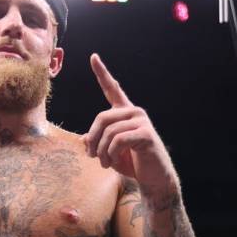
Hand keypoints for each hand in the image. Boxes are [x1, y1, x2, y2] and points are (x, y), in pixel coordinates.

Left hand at [82, 53, 177, 195]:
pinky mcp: (146, 134)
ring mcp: (141, 121)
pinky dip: (110, 153)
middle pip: (101, 117)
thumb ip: (96, 142)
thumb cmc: (131, 164)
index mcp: (124, 113)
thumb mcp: (108, 152)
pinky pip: (118, 140)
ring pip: (108, 131)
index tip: (93, 57)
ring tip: (104, 163)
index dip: (102, 73)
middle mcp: (134, 113)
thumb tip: (84, 138)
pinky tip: (112, 162)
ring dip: (101, 151)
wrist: (152, 179)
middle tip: (91, 156)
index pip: (112, 89)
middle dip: (93, 139)